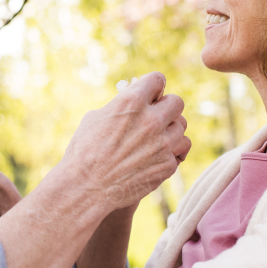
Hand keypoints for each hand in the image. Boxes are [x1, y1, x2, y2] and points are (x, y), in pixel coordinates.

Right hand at [61, 72, 189, 212]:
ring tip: (154, 139)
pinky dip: (168, 154)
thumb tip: (135, 99)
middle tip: (155, 117)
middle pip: (177, 102)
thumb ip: (121, 106)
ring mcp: (163, 144)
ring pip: (181, 127)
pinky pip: (179, 152)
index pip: (157, 79)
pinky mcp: (167, 165)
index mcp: (132, 101)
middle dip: (166, 108)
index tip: (150, 95)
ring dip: (170, 131)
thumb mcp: (96, 117)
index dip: (153, 87)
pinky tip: (154, 157)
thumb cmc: (84, 151)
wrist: (85, 188)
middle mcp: (151, 120)